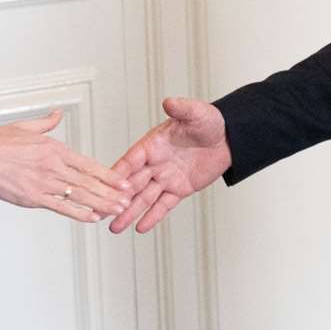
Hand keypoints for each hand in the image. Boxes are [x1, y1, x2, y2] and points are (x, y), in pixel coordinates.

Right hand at [0, 109, 131, 221]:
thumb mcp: (25, 127)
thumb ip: (46, 124)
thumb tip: (58, 114)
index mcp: (54, 149)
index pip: (88, 164)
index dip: (108, 174)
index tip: (123, 181)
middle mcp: (54, 167)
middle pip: (89, 182)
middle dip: (111, 192)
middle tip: (128, 199)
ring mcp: (45, 183)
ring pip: (80, 195)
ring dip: (101, 203)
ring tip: (117, 210)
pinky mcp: (33, 198)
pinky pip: (61, 207)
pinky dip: (79, 213)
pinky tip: (92, 217)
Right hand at [108, 97, 230, 233]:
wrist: (229, 139)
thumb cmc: (210, 122)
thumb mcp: (196, 113)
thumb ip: (182, 109)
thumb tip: (169, 102)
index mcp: (153, 144)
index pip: (131, 160)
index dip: (118, 173)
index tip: (103, 185)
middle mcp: (155, 162)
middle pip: (132, 183)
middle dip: (117, 198)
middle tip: (101, 211)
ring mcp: (166, 177)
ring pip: (144, 198)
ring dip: (129, 212)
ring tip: (115, 227)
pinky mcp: (179, 189)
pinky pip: (164, 205)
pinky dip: (153, 216)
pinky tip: (140, 227)